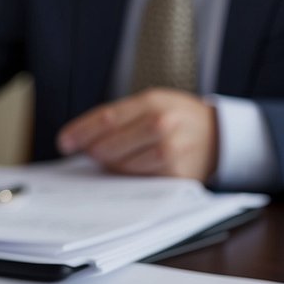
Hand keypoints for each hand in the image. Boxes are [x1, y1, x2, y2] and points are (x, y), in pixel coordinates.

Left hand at [56, 89, 218, 180]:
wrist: (218, 136)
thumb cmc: (178, 119)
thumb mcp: (154, 103)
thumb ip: (121, 117)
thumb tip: (83, 140)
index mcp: (153, 102)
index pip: (106, 119)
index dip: (80, 132)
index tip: (65, 142)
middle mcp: (163, 126)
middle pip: (110, 145)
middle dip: (93, 151)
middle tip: (88, 153)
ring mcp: (170, 153)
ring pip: (122, 166)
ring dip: (110, 165)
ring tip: (110, 160)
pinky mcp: (176, 176)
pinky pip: (139, 181)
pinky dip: (128, 178)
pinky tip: (126, 172)